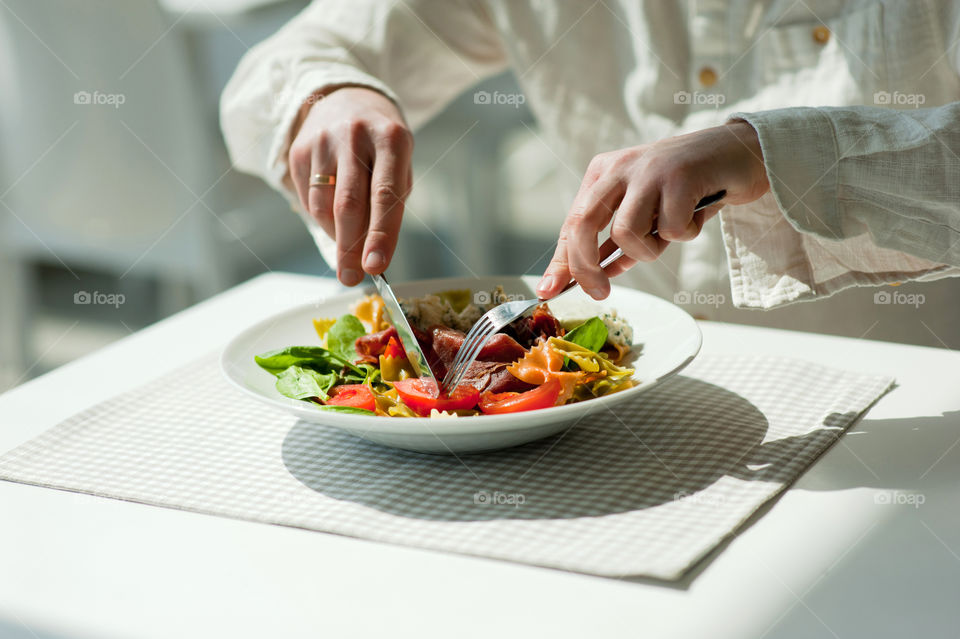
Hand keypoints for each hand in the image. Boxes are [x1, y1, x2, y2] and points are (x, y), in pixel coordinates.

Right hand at [287, 87, 412, 285]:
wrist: (346, 99)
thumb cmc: (381, 145)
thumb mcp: (399, 166)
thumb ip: (390, 206)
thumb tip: (373, 256)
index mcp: (391, 138)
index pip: (386, 195)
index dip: (381, 235)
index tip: (376, 267)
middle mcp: (355, 135)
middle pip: (349, 204)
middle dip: (350, 248)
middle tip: (351, 277)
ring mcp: (323, 141)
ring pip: (324, 206)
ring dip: (336, 237)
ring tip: (348, 246)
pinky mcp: (299, 150)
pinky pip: (309, 200)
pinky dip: (322, 220)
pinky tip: (334, 217)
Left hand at [537, 120, 769, 299]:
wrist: (739, 152)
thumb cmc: (689, 188)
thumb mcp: (645, 213)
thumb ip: (619, 242)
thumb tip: (593, 278)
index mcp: (603, 173)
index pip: (572, 223)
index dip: (560, 261)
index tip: (548, 291)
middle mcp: (620, 167)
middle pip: (583, 224)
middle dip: (586, 267)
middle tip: (600, 293)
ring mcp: (649, 169)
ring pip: (626, 233)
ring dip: (649, 249)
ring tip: (672, 233)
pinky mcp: (680, 176)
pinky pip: (671, 229)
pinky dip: (686, 233)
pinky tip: (698, 213)